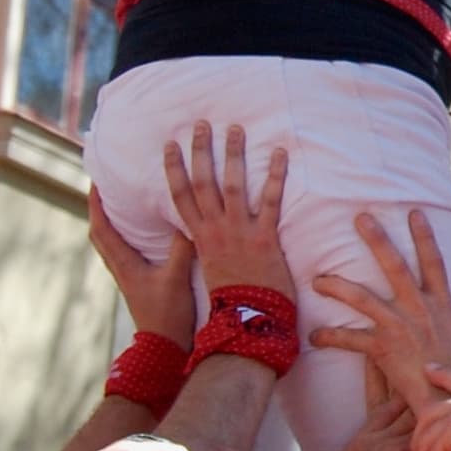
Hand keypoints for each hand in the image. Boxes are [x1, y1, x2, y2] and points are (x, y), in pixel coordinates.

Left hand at [87, 187, 198, 347]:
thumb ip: (182, 248)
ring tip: (120, 204)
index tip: (96, 182)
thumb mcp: (177, 278)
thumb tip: (187, 218)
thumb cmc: (167, 314)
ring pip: (109, 244)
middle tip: (106, 189)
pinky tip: (139, 232)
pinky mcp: (136, 283)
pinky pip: (122, 253)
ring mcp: (126, 277)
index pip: (101, 229)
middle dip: (99, 210)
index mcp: (124, 264)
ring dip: (109, 223)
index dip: (95, 205)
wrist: (164, 347)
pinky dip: (123, 237)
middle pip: (100, 235)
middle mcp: (120, 268)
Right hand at [167, 123, 298, 299]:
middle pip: (203, 183)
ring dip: (234, 155)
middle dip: (201, 151)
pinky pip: (270, 202)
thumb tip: (205, 234)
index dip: (174, 169)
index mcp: (201, 239)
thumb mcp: (211, 271)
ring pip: (233, 186)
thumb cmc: (232, 304)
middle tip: (201, 124)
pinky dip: (275, 176)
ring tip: (236, 128)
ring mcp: (239, 233)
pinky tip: (280, 153)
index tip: (171, 144)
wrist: (247, 326)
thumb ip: (209, 249)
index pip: (181, 197)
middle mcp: (216, 231)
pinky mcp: (265, 239)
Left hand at [313, 210, 450, 409]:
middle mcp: (420, 309)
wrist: (450, 401)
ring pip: (363, 297)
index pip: (434, 263)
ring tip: (318, 278)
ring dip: (338, 286)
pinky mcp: (383, 347)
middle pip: (395, 266)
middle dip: (377, 240)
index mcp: (442, 306)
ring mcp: (400, 326)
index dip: (424, 236)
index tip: (414, 213)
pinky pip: (350, 339)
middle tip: (360, 217)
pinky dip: (330, 337)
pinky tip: (313, 337)